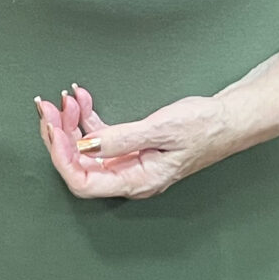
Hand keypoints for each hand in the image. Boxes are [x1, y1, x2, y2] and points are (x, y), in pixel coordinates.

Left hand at [35, 84, 249, 200]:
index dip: (61, 157)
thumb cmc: (204, 126)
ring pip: (86, 149)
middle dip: (59, 135)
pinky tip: (82, 97)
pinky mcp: (132, 146)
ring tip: (66, 97)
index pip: (83, 182)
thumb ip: (120, 139)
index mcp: (137, 181)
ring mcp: (129, 161)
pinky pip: (100, 136)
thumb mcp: (161, 129)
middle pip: (79, 165)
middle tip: (48, 106)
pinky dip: (87, 117)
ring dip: (71, 124)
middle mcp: (129, 176)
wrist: (230, 118)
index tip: (53, 128)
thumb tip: (84, 147)